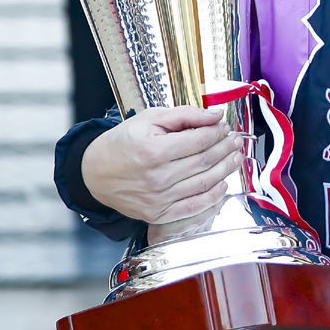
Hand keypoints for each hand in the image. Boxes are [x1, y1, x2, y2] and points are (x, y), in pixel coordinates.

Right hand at [80, 107, 240, 224]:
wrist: (94, 173)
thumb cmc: (122, 143)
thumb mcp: (149, 119)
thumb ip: (184, 115)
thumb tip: (215, 115)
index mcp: (154, 150)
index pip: (200, 141)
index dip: (218, 133)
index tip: (225, 127)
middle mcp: (157, 177)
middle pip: (205, 161)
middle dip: (226, 149)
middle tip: (236, 141)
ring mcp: (158, 198)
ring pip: (204, 183)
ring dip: (225, 170)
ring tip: (236, 158)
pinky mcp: (158, 214)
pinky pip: (194, 207)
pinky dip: (213, 197)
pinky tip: (222, 185)